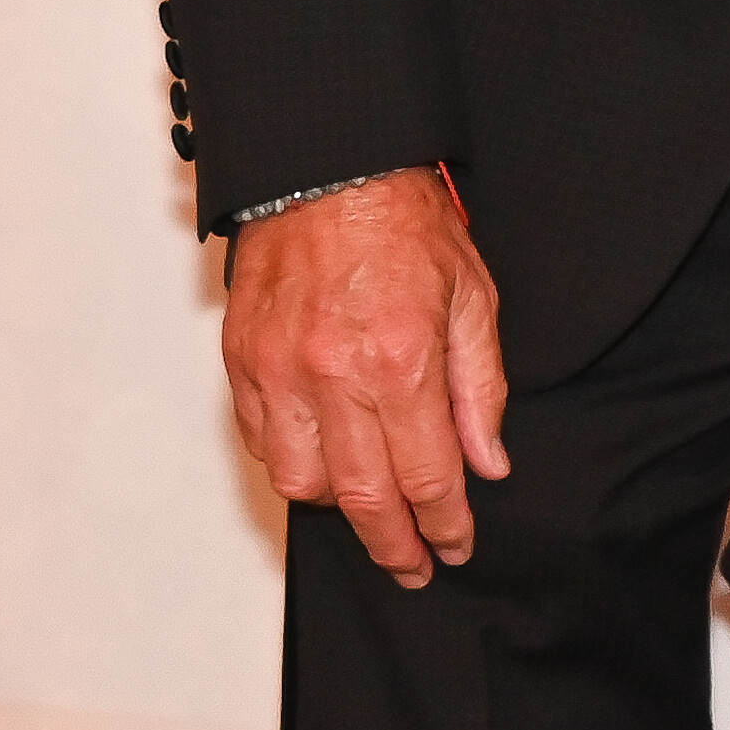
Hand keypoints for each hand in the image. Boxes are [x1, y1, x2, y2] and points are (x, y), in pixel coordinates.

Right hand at [221, 166, 510, 588]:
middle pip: (362, 498)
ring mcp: (279, 371)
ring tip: (368, 510)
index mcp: (400, 361)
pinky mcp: (242, 360)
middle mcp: (333, 376)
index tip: (454, 546)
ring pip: (300, 482)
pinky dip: (290, 463)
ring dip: (337, 509)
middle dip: (393, 544)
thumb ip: (480, 388)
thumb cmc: (403, 221)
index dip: (445, 525)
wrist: (329, 165)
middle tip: (413, 565)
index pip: (426, 477)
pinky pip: (260, 441)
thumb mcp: (473, 296)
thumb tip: (487, 462)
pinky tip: (320, 463)